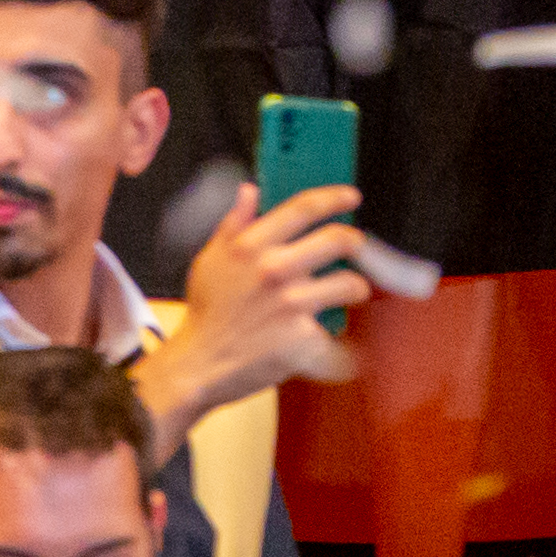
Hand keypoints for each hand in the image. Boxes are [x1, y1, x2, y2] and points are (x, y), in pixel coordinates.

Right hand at [144, 178, 371, 429]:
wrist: (198, 365)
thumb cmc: (206, 314)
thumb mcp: (211, 259)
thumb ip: (234, 223)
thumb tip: (249, 191)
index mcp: (252, 246)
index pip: (303, 208)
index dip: (333, 198)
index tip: (350, 197)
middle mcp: (274, 270)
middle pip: (337, 241)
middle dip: (355, 242)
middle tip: (356, 247)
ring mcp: (291, 305)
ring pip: (348, 284)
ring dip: (356, 287)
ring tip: (352, 291)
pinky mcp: (302, 339)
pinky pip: (336, 332)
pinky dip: (338, 339)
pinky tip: (331, 340)